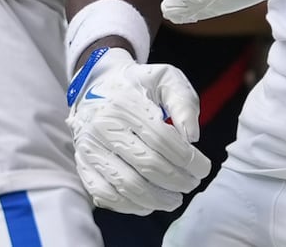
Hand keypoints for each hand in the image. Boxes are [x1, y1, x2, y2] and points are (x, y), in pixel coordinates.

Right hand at [67, 48, 211, 214]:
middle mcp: (103, 127)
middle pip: (147, 165)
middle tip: (192, 184)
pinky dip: (130, 206)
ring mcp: (89, 149)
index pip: (162, 140)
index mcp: (125, 104)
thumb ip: (183, 102)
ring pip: (127, 185)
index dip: (188, 160)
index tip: (203, 168)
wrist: (96, 85)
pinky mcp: (82, 165)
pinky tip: (149, 203)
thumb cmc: (138, 85)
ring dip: (157, 199)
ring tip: (175, 198)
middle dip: (177, 181)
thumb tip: (192, 137)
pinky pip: (105, 195)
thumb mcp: (165, 78)